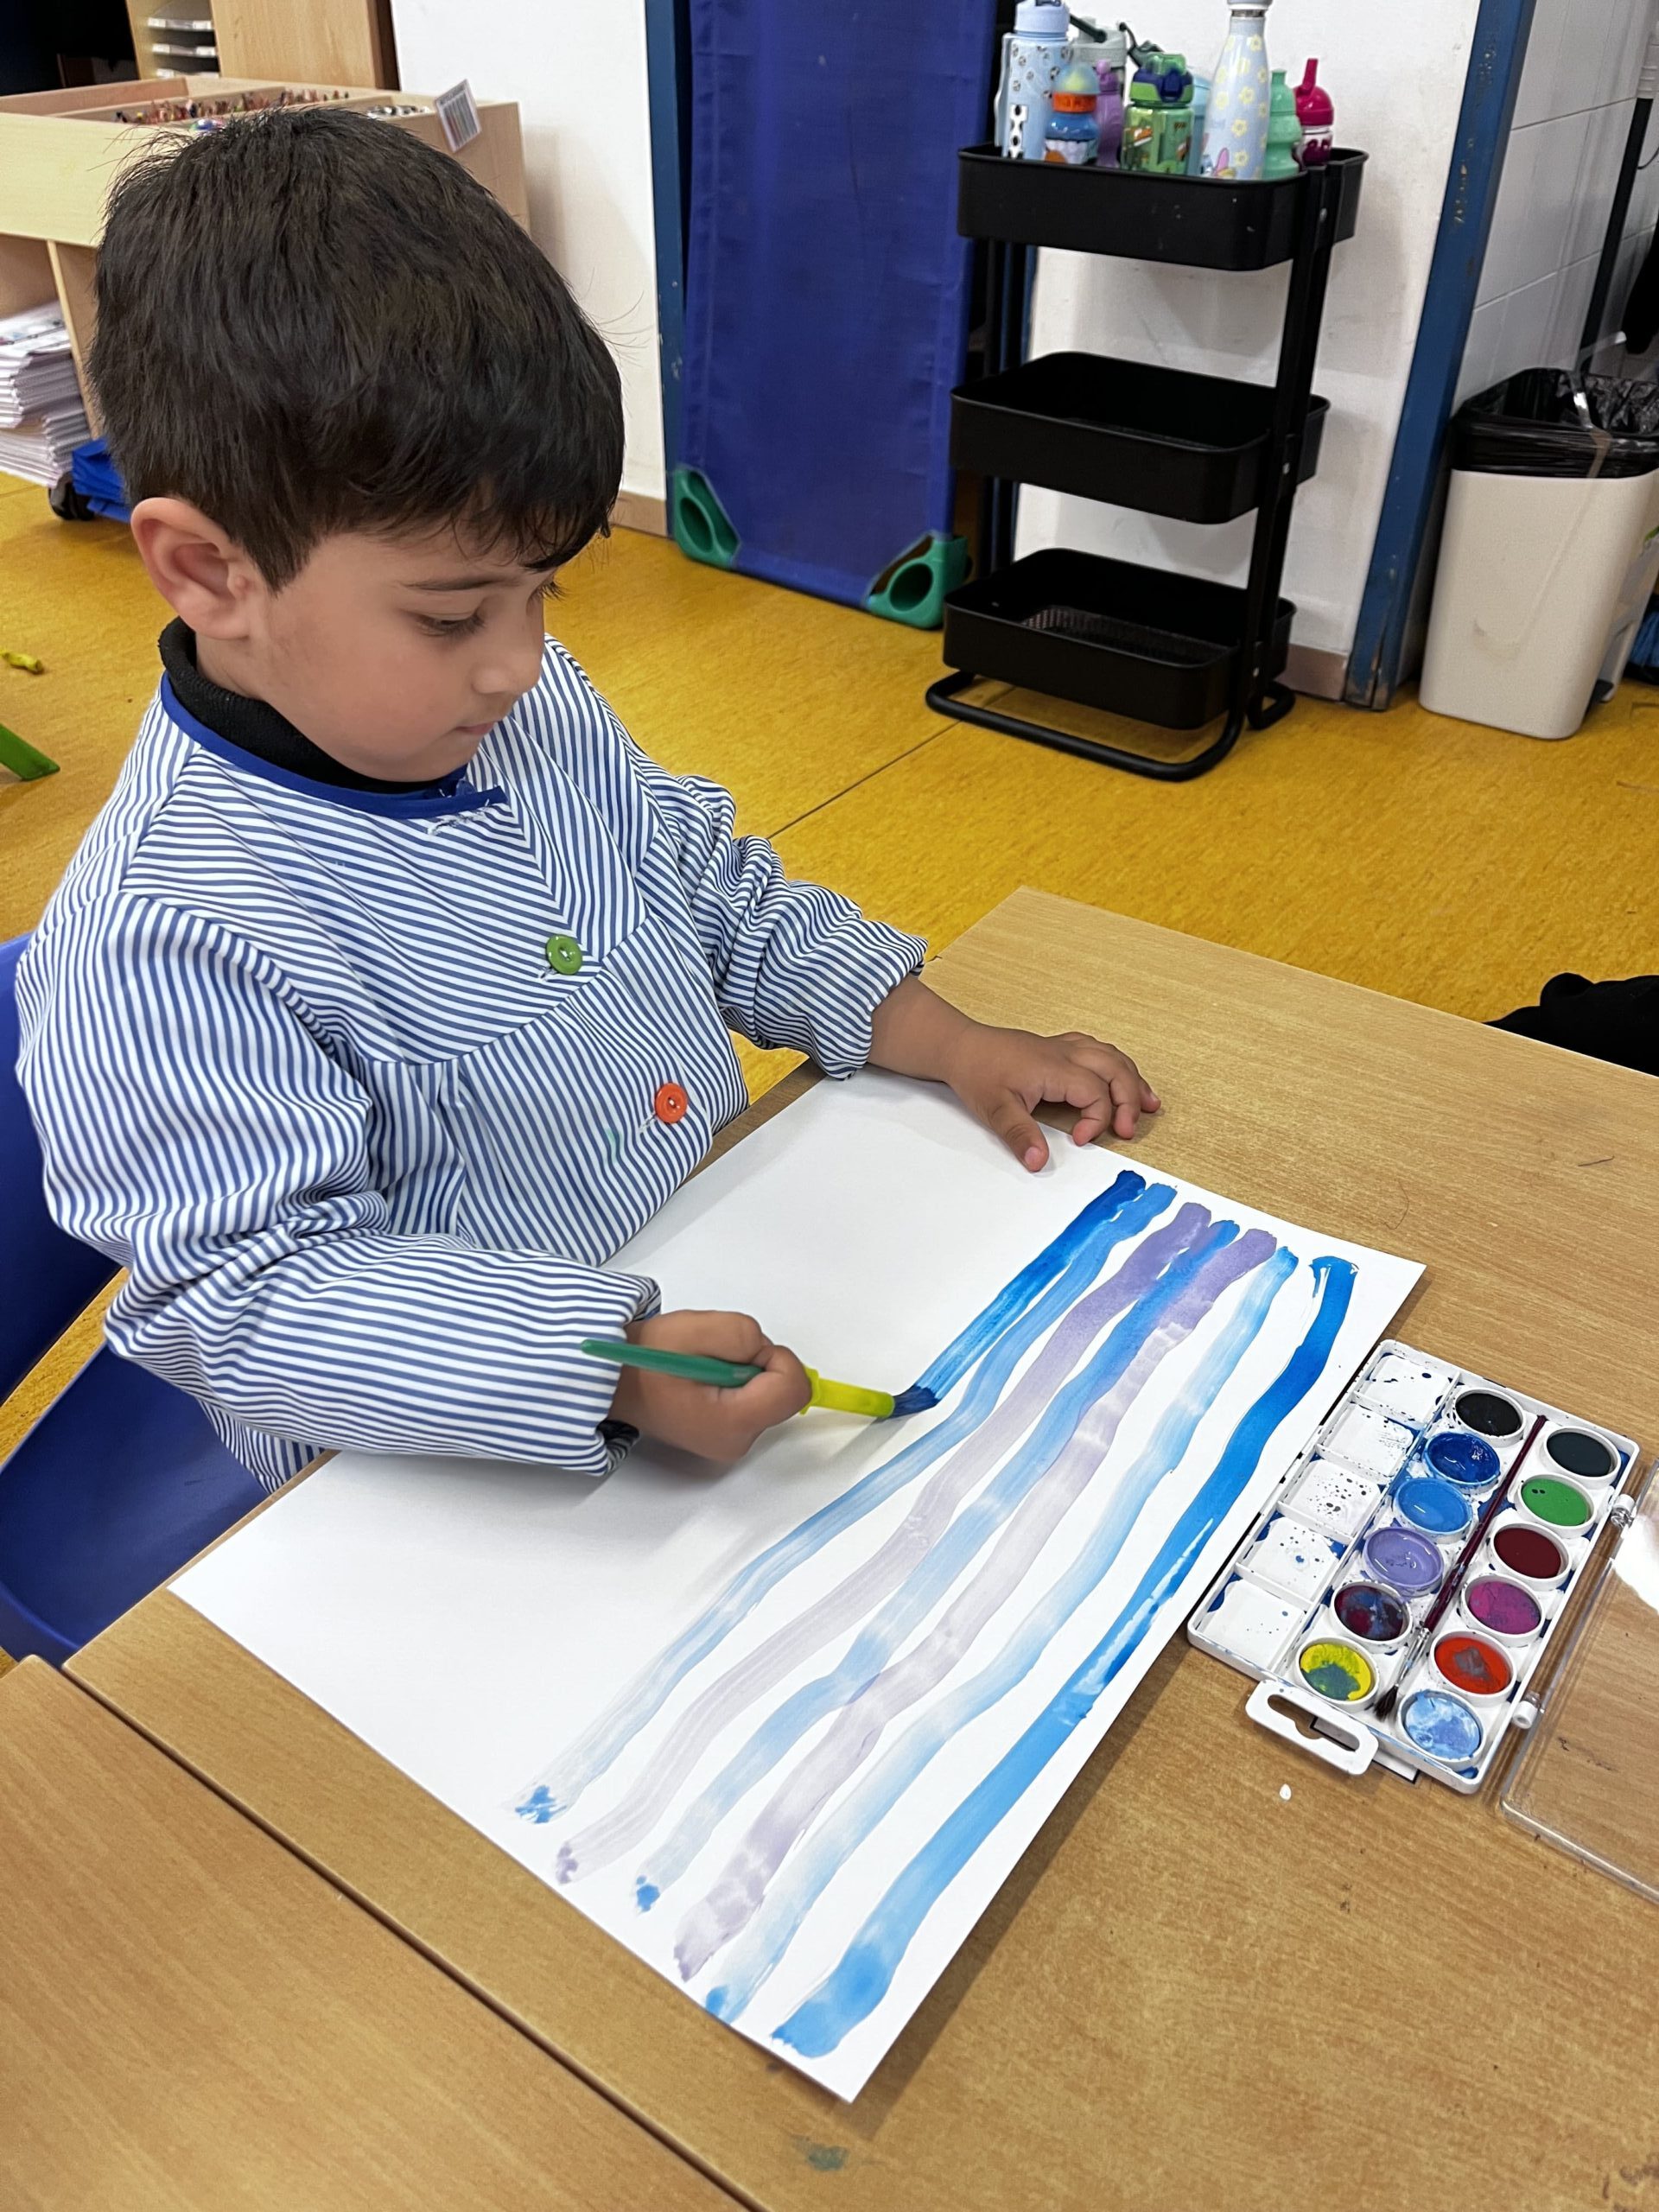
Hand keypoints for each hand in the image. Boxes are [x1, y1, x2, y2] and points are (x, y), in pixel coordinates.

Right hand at [609, 1309, 810, 1462]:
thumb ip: (743, 1335)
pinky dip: (735, 1382)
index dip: (775, 1357)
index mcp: (731, 1422)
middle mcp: (736, 1442)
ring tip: (701, 1365)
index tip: (740, 1349)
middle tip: (712, 1356)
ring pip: (767, 1393)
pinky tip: (702, 1377)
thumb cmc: (642, 1361)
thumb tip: (765, 1351)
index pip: (793, 1388)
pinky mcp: (726, 1435)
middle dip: (755, 1363)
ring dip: (743, 1370)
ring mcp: (731, 1443)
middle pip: (782, 1392)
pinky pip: (753, 1400)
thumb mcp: (695, 1329)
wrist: (611, 1384)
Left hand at [868, 976, 1159, 1170]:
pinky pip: (1098, 1049)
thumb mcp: (994, 1109)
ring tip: (1148, 1104)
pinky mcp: (1058, 1047)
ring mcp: (1063, 1048)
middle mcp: (1065, 1054)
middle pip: (1115, 1070)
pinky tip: (1120, 1075)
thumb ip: (1019, 1135)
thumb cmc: (977, 1072)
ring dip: (1131, 1079)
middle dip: (1130, 1099)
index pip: (1096, 1092)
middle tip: (1130, 1129)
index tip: (1082, 1140)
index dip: (1098, 1119)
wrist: (961, 1046)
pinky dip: (1116, 1064)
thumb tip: (1038, 1162)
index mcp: (1055, 1068)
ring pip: (1112, 1056)